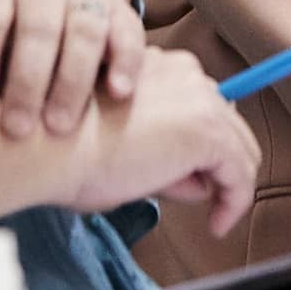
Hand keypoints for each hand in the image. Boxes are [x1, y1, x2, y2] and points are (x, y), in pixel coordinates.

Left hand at [0, 0, 143, 134]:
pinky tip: (118, 93)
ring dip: (72, 80)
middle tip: (18, 130)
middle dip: (28, 82)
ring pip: (85, 29)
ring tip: (60, 126)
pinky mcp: (121, 9)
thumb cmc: (11, 23)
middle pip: (38, 28)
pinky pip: (129, 31)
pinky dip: (126, 62)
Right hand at [49, 45, 258, 234]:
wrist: (48, 144)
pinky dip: (236, 202)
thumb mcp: (122, 141)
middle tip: (190, 198)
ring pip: (238, 147)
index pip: (201, 105)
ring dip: (224, 182)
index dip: (198, 146)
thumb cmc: (66, 148)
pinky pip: (242, 174)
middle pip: (226, 123)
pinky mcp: (209, 134)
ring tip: (203, 214)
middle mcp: (187, 73)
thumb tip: (199, 183)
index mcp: (161, 65)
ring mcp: (201, 101)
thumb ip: (163, 153)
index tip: (189, 177)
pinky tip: (217, 224)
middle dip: (213, 163)